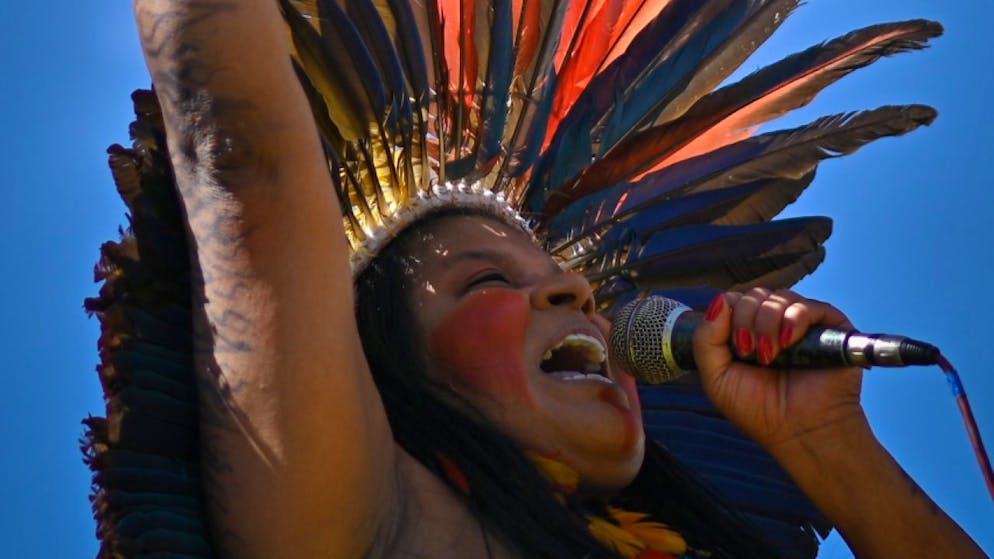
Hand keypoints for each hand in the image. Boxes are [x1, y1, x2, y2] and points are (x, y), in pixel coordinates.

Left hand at [693, 288, 865, 451]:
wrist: (800, 432)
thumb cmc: (758, 410)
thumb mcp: (715, 377)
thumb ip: (705, 339)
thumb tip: (719, 300)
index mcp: (747, 331)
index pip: (733, 301)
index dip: (728, 316)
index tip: (735, 348)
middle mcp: (774, 324)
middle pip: (753, 295)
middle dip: (746, 321)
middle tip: (750, 354)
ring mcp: (801, 324)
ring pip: (777, 297)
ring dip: (766, 324)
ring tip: (769, 357)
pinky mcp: (830, 327)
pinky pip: (807, 306)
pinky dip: (793, 320)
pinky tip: (788, 342)